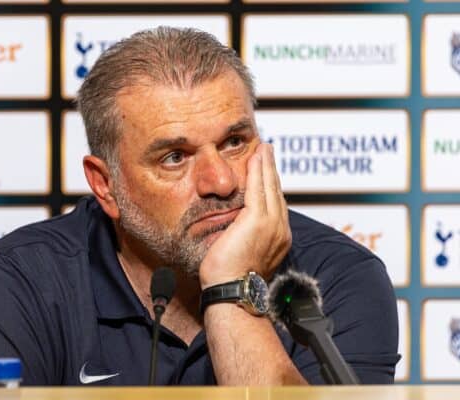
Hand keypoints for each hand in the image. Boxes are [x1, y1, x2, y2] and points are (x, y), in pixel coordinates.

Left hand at [198, 143, 290, 289]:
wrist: (231, 290)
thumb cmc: (229, 279)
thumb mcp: (241, 254)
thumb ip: (243, 237)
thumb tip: (233, 229)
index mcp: (277, 239)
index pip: (275, 205)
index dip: (271, 185)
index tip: (266, 171)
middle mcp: (280, 230)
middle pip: (276, 191)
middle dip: (271, 170)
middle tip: (267, 151)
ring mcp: (272, 224)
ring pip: (270, 186)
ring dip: (266, 164)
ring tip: (263, 148)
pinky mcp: (258, 219)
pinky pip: (259, 187)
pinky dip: (258, 169)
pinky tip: (256, 155)